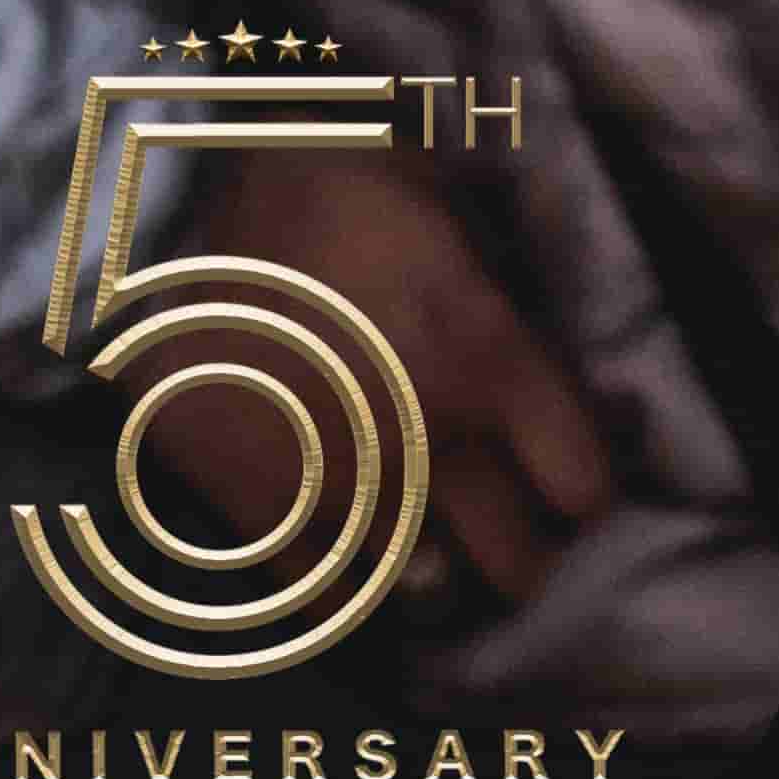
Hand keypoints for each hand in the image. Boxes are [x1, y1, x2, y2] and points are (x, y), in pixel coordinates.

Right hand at [154, 150, 612, 614]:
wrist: (192, 203)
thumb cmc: (339, 181)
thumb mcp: (451, 205)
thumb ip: (508, 287)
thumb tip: (563, 344)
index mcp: (486, 358)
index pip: (582, 483)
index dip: (586, 490)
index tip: (574, 487)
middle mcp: (428, 441)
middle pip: (518, 565)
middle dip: (529, 555)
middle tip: (519, 537)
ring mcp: (340, 489)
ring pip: (428, 590)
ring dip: (441, 568)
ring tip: (437, 544)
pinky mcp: (259, 514)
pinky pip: (331, 596)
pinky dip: (350, 580)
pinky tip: (353, 542)